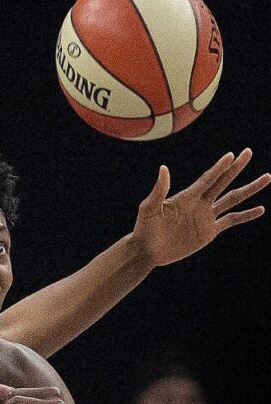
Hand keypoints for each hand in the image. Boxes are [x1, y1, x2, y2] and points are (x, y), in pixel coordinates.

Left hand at [133, 148, 269, 267]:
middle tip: (248, 152)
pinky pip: (231, 220)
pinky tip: (260, 209)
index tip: (232, 155)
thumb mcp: (149, 208)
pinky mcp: (209, 232)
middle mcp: (199, 203)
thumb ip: (159, 190)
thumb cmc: (144, 228)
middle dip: (236, 168)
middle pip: (223, 182)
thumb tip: (163, 168)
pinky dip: (245, 215)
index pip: (207, 179)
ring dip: (249, 189)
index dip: (219, 167)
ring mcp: (206, 216)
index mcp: (186, 196)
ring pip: (233, 199)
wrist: (147, 251)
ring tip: (266, 177)